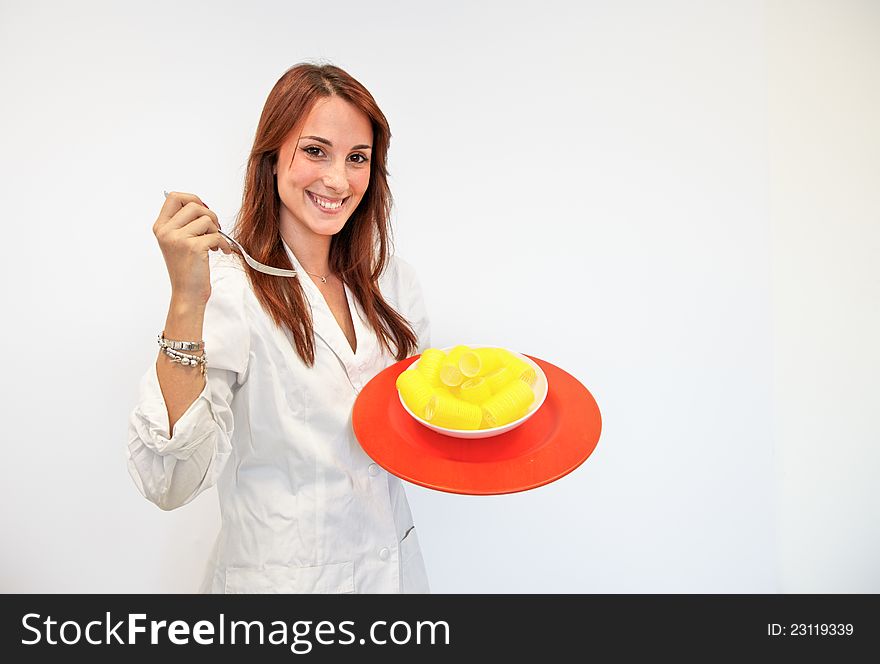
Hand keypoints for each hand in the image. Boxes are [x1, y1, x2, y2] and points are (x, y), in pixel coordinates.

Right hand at [153, 191, 233, 305]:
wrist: (187, 293)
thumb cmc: (186, 268)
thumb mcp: (178, 242)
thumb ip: (184, 223)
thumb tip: (201, 205)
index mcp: (161, 227)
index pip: (173, 197)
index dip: (192, 198)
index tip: (203, 210)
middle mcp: (166, 231)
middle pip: (194, 205)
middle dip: (210, 215)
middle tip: (214, 229)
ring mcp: (178, 239)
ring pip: (206, 218)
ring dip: (216, 230)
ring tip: (214, 243)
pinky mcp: (193, 248)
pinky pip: (216, 235)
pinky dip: (224, 243)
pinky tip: (222, 251)